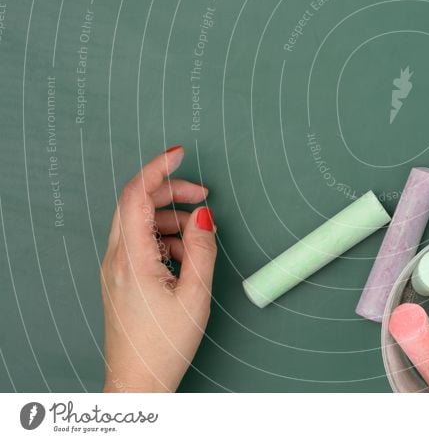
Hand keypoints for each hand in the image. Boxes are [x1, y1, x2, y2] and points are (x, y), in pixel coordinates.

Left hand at [101, 146, 216, 391]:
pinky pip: (139, 241)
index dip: (158, 169)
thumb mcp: (196, 295)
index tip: (179, 154)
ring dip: (169, 216)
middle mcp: (116, 259)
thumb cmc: (164, 346)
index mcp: (132, 259)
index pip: (136, 195)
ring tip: (199, 234)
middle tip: (202, 194)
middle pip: (136, 203)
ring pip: (138, 222)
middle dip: (170, 190)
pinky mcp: (121, 278)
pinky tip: (184, 255)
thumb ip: (202, 249)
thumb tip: (203, 216)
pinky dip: (163, 236)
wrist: (138, 383)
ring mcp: (115, 268)